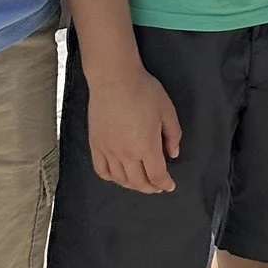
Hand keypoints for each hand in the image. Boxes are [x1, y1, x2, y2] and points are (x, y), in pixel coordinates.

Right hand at [88, 60, 183, 192]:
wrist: (114, 80)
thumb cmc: (144, 91)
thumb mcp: (167, 111)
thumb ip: (172, 135)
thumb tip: (172, 154)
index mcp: (146, 146)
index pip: (156, 175)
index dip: (164, 184)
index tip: (169, 186)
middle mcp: (126, 153)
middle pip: (138, 182)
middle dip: (150, 188)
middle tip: (158, 187)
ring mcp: (108, 151)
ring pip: (120, 179)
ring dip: (132, 185)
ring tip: (141, 182)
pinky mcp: (95, 145)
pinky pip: (101, 170)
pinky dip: (112, 178)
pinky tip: (118, 176)